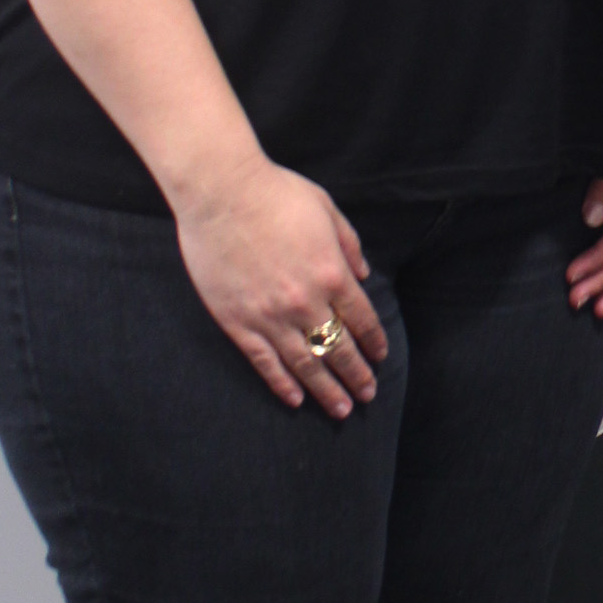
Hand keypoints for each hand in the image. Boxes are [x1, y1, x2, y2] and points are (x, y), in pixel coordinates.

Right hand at [173, 158, 387, 414]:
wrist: (221, 192)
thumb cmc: (276, 193)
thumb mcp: (327, 210)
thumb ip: (349, 245)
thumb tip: (364, 272)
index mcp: (332, 274)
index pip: (362, 319)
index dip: (374, 342)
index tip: (380, 357)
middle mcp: (306, 302)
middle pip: (338, 349)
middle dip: (357, 375)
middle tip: (368, 394)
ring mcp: (270, 316)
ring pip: (305, 365)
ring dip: (326, 391)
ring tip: (342, 410)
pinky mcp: (238, 323)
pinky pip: (264, 362)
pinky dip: (281, 384)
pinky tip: (295, 400)